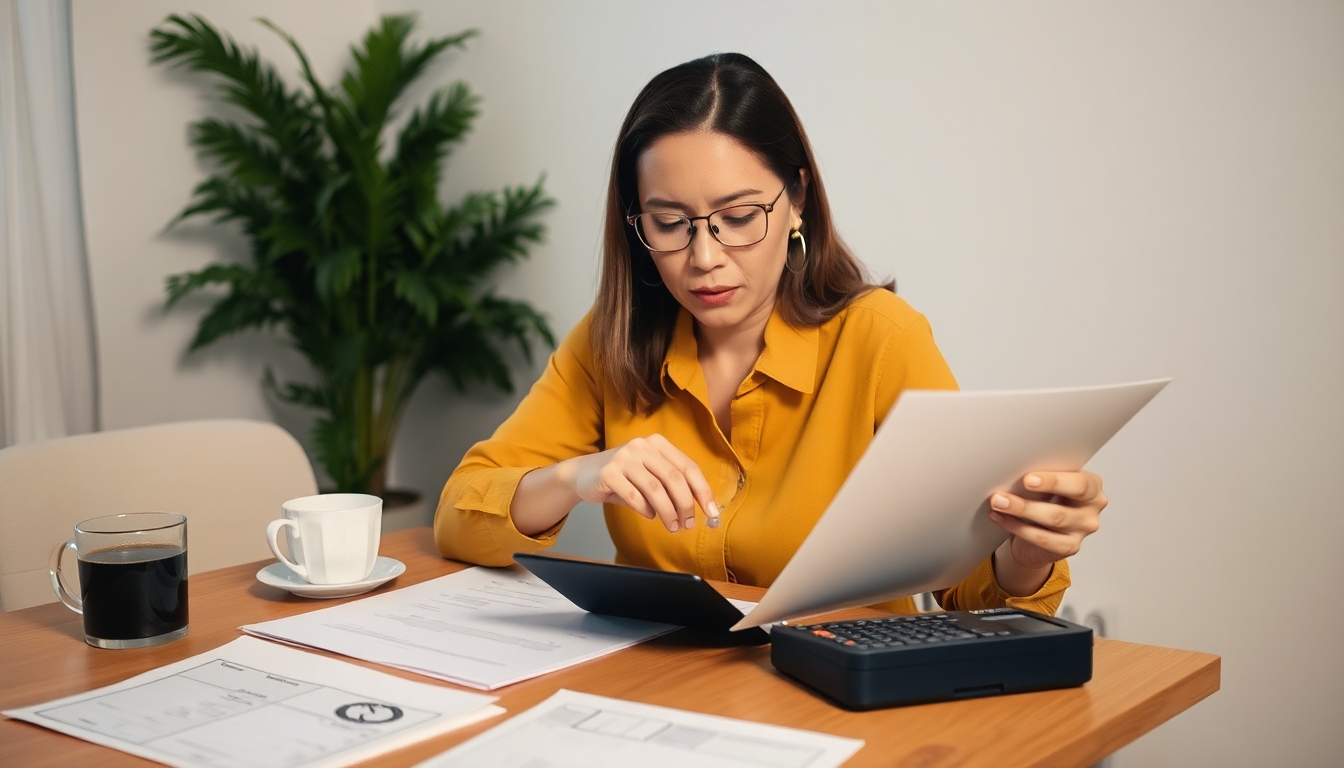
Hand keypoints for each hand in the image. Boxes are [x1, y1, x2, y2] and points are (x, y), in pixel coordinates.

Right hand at [562, 434, 717, 532]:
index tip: (712, 512)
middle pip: (674, 478)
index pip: (688, 467)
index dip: (703, 491)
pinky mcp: (608, 472)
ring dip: (668, 512)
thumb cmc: (624, 477)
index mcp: (658, 443)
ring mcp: (624, 457)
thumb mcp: (650, 474)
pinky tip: (648, 515)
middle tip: (688, 525)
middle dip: (686, 505)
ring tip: (672, 527)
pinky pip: (634, 496)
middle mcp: (642, 445)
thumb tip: (700, 507)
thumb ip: (672, 484)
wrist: (583, 474)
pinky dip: (645, 510)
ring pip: (655, 489)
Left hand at [987, 471, 1106, 592]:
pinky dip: (1016, 527)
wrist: (1043, 526)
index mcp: (1092, 485)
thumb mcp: (1048, 483)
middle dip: (1027, 503)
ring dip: (1019, 512)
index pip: (1078, 484)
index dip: (1052, 482)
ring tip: (997, 504)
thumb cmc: (1047, 496)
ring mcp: (1083, 529)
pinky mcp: (1070, 546)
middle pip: (1061, 509)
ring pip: (1051, 522)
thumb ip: (1042, 476)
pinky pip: (1041, 539)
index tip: (1027, 480)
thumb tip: (1014, 471)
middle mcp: (1092, 508)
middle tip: (1000, 496)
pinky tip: (1000, 518)